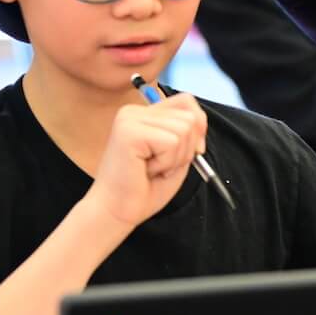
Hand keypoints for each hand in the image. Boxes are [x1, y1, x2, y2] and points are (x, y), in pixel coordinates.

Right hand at [88, 93, 207, 227]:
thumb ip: (189, 133)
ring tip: (151, 169)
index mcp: (143, 114)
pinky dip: (166, 162)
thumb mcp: (176, 155)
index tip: (189, 151)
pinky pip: (172, 142)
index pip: (186, 102)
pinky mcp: (129, 131)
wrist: (116, 213)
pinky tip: (145, 171)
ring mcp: (129, 119)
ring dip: (174, 158)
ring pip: (184, 129)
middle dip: (185, 149)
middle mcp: (134, 111)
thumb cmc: (143, 189)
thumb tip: (199, 122)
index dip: (197, 128)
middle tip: (159, 166)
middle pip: (190, 117)